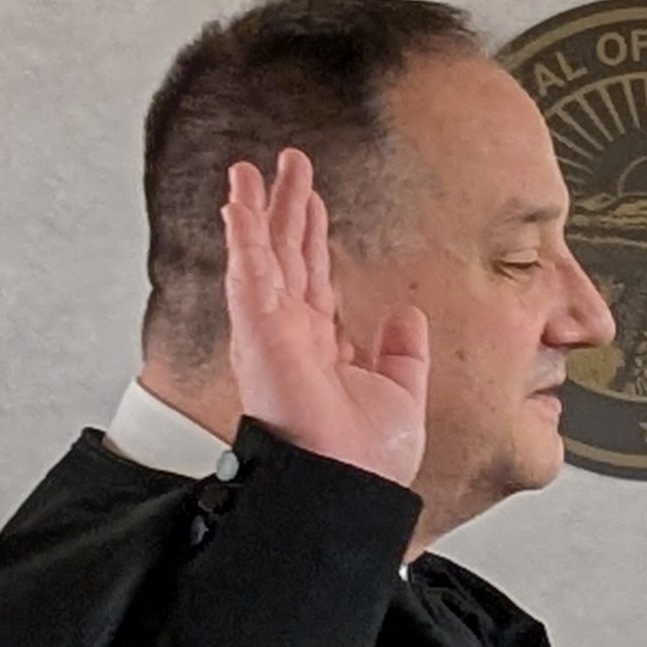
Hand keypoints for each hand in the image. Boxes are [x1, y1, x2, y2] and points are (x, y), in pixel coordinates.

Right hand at [222, 152, 427, 487]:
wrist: (349, 482)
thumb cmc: (366, 458)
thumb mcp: (401, 392)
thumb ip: (403, 352)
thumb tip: (408, 316)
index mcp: (321, 345)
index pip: (312, 275)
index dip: (312, 235)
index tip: (312, 201)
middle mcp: (291, 334)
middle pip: (284, 255)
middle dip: (285, 207)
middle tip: (287, 164)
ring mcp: (271, 331)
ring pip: (260, 255)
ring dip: (255, 210)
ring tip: (251, 170)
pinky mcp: (259, 332)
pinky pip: (247, 274)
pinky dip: (242, 236)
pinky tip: (238, 203)